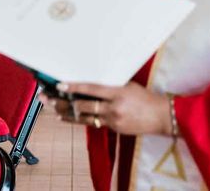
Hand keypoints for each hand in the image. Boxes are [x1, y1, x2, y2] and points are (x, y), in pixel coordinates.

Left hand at [40, 81, 171, 135]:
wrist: (161, 116)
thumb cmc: (144, 97)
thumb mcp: (127, 86)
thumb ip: (108, 85)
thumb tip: (88, 80)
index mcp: (117, 92)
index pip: (91, 89)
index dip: (74, 87)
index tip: (59, 85)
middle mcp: (113, 107)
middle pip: (83, 106)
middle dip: (63, 101)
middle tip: (48, 97)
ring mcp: (113, 120)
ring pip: (84, 117)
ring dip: (66, 112)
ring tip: (52, 108)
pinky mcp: (113, 128)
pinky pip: (92, 123)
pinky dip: (77, 120)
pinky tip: (66, 117)